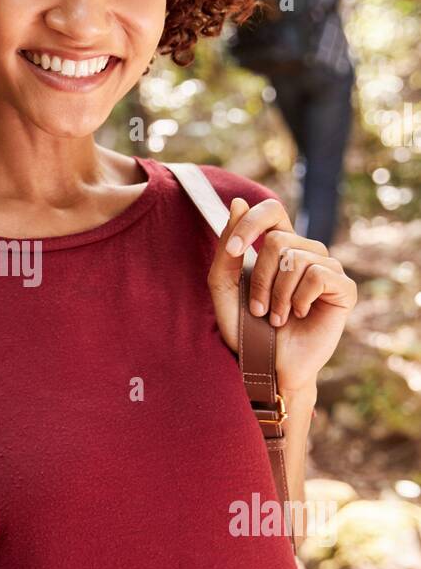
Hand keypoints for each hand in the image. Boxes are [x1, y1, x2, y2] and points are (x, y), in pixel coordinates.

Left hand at [207, 197, 356, 393]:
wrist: (269, 366)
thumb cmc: (246, 328)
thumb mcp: (224, 287)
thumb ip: (227, 249)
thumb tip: (239, 202)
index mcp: (280, 245)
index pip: (271, 210)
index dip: (251, 224)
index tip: (234, 251)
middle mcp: (306, 251)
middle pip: (278, 240)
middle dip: (260, 279)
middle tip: (259, 310)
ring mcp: (328, 267)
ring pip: (296, 259)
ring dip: (278, 295)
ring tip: (277, 317)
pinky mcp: (344, 288)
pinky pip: (318, 275)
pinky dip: (300, 300)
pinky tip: (300, 315)